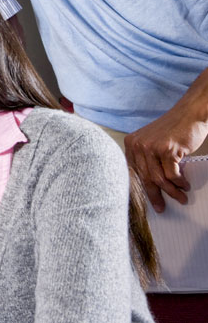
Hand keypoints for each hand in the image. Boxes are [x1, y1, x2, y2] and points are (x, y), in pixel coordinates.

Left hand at [124, 77, 207, 211]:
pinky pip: (172, 175)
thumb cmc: (173, 130)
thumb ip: (147, 158)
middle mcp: (138, 145)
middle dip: (154, 195)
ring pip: (158, 179)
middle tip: (161, 207)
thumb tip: (148, 183)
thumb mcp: (152, 142)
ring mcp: (152, 147)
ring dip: (171, 191)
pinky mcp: (167, 150)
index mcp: (131, 143)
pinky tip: (185, 185)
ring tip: (180, 197)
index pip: (132, 171)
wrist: (189, 115)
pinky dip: (179, 183)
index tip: (145, 201)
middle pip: (144, 178)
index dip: (139, 188)